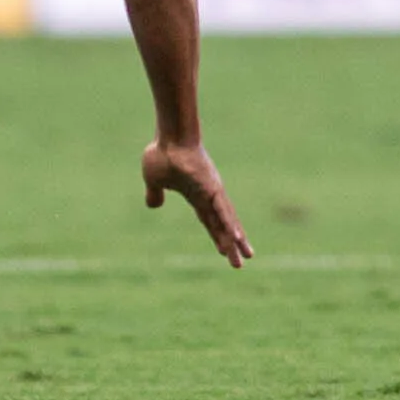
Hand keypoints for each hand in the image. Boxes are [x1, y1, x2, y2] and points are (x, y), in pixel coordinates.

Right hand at [142, 139, 252, 267]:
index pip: (209, 221)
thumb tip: (153, 205)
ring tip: (246, 255)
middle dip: (231, 244)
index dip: (217, 236)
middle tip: (240, 263)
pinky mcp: (212, 188)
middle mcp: (209, 196)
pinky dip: (230, 224)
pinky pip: (222, 210)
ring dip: (235, 239)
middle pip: (222, 225)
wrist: (171, 136)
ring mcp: (213, 192)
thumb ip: (155, 193)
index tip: (224, 251)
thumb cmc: (163, 153)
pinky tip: (237, 237)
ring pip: (227, 221)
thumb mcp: (154, 179)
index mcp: (196, 196)